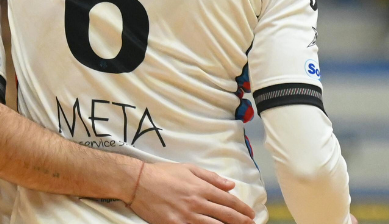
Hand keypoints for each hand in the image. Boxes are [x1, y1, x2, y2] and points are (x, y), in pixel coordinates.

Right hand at [129, 163, 255, 223]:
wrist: (138, 182)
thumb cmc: (163, 173)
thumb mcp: (188, 169)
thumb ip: (211, 177)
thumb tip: (230, 185)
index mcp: (201, 188)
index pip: (228, 200)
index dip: (242, 208)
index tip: (250, 213)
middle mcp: (196, 203)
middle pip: (225, 215)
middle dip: (241, 221)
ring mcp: (186, 216)